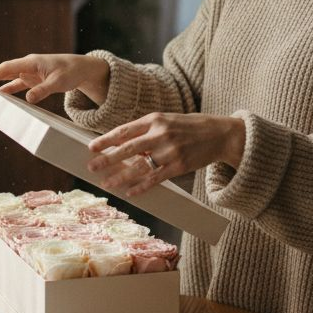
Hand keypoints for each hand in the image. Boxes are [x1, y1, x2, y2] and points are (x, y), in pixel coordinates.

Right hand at [0, 53, 109, 104]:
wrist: (83, 68)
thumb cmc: (72, 72)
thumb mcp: (59, 82)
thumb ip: (43, 90)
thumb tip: (28, 98)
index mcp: (32, 62)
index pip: (8, 68)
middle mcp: (29, 65)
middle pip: (5, 71)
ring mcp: (31, 72)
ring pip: (10, 76)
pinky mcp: (35, 78)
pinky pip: (19, 83)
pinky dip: (10, 88)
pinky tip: (2, 93)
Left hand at [85, 113, 245, 196]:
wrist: (220, 134)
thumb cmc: (190, 126)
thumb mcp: (167, 120)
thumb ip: (145, 130)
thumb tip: (121, 144)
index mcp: (155, 119)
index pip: (125, 131)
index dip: (106, 140)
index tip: (92, 147)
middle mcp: (161, 134)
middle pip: (128, 149)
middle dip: (107, 159)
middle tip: (92, 167)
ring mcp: (170, 151)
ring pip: (140, 167)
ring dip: (121, 177)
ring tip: (107, 183)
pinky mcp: (179, 166)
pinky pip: (155, 179)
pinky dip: (141, 187)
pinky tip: (129, 192)